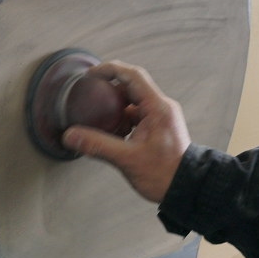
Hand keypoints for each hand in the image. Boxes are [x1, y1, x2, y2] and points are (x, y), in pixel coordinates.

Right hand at [61, 61, 190, 202]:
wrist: (186, 188)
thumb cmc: (165, 174)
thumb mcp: (127, 159)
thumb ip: (97, 145)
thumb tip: (72, 136)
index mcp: (158, 108)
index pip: (132, 76)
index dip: (110, 70)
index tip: (91, 74)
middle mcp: (161, 107)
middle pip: (131, 87)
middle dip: (109, 89)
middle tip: (90, 94)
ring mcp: (161, 117)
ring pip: (133, 102)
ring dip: (115, 106)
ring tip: (97, 115)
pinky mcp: (158, 127)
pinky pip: (137, 114)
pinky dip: (122, 118)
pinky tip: (110, 131)